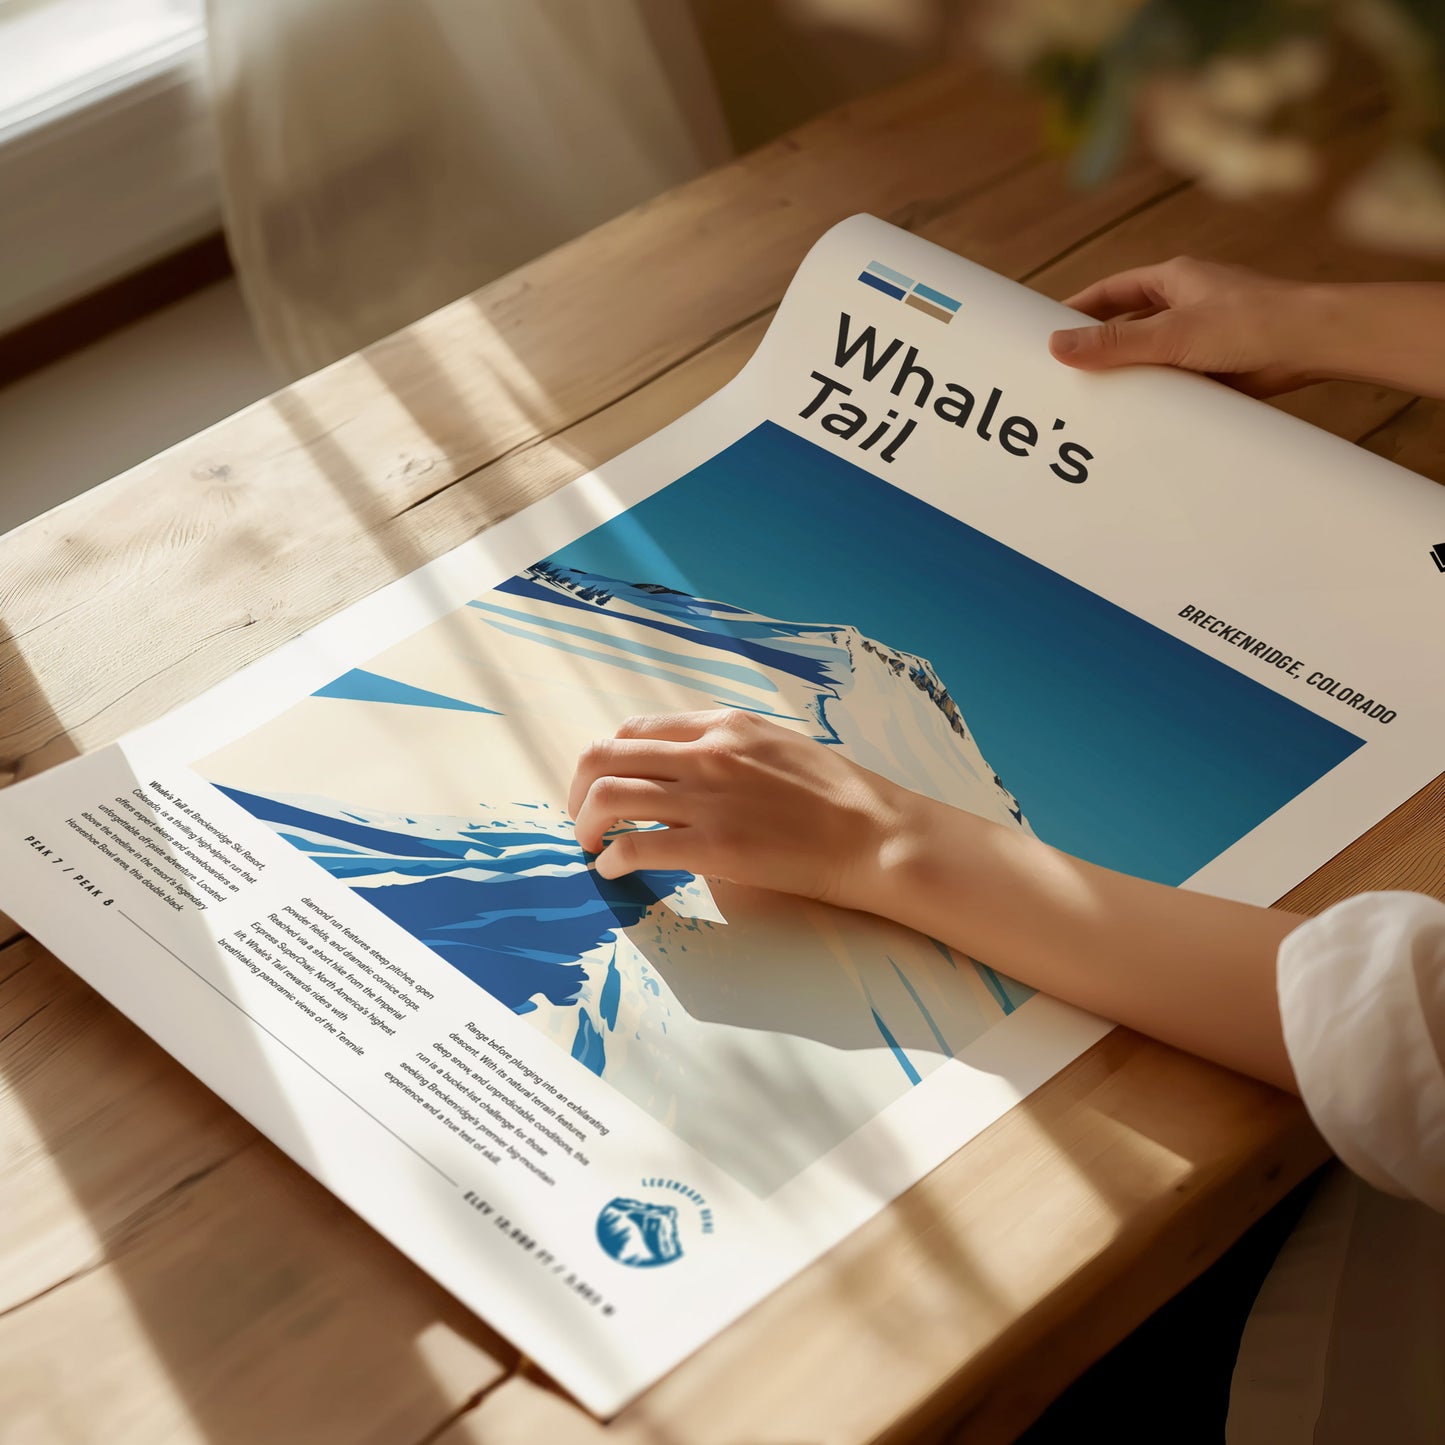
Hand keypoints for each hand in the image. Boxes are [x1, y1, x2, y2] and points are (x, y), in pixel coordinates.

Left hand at [567, 709, 912, 906]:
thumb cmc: (834, 795)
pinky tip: (614, 870)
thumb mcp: (775, 745)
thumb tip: (683, 770)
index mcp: (721, 724)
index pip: (634, 730)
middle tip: (582, 818)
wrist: (874, 833)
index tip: (604, 786)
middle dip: (578, 790)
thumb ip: (725, 748)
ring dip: (585, 824)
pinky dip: (611, 859)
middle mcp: (705, 752)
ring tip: (591, 846)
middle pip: (605, 756)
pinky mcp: (712, 846)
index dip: (607, 761)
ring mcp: (706, 798)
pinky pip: (634, 846)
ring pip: (607, 796)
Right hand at [1049, 256, 1317, 396]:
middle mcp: (1188, 303)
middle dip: (1101, 347)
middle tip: (1066, 371)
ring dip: (1131, 374)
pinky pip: (1176, 380)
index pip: (1112, 292)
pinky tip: (1142, 414)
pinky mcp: (1218, 365)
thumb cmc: (1251, 322)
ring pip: (1153, 355)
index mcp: (1174, 280)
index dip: (1079, 309)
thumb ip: (1114, 343)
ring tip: (1097, 400)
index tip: (1049, 329)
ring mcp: (1203, 335)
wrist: (1314, 344)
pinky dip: (1159, 394)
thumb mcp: (1170, 334)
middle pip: (1129, 324)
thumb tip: (1057, 345)